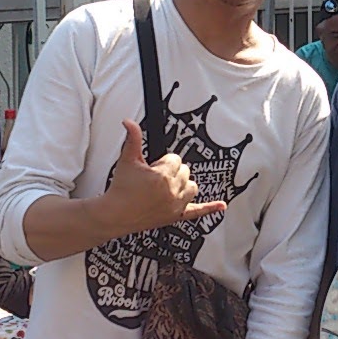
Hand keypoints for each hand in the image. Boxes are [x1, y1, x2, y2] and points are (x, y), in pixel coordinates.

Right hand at [100, 120, 226, 235]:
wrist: (115, 214)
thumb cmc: (121, 189)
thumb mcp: (127, 160)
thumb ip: (133, 138)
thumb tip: (129, 122)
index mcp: (163, 176)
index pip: (174, 159)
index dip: (162, 162)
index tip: (151, 169)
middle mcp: (173, 191)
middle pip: (185, 171)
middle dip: (170, 172)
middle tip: (153, 179)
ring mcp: (176, 205)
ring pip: (192, 186)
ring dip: (183, 184)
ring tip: (168, 186)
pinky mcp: (176, 216)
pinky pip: (198, 212)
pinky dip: (211, 208)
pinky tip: (222, 205)